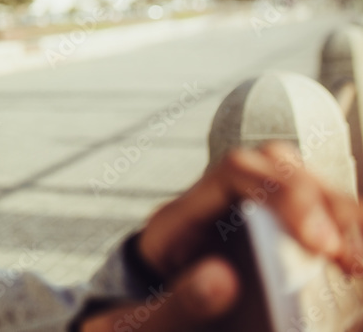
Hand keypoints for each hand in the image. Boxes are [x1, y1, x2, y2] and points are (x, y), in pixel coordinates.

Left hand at [81, 142, 362, 330]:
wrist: (142, 327)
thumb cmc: (144, 322)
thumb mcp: (146, 320)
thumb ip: (179, 302)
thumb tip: (224, 279)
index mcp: (181, 217)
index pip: (235, 172)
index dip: (283, 193)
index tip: (317, 242)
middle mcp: (217, 208)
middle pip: (279, 168)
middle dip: (323, 202)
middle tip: (347, 257)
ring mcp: (248, 221)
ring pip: (307, 189)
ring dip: (342, 218)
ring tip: (358, 264)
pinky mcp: (274, 246)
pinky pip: (317, 224)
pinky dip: (344, 236)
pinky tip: (354, 266)